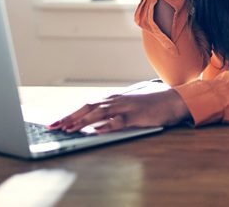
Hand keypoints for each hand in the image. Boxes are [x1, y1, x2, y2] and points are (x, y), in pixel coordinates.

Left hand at [48, 89, 190, 133]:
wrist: (173, 100)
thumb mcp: (130, 104)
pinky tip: (96, 130)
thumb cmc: (152, 103)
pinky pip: (119, 121)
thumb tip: (97, 119)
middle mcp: (116, 100)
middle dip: (70, 117)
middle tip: (54, 126)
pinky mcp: (136, 116)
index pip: (87, 105)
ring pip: (99, 113)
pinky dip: (106, 125)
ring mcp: (126, 107)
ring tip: (69, 129)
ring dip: (83, 121)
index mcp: (114, 98)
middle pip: (88, 107)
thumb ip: (115, 109)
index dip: (71, 113)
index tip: (57, 122)